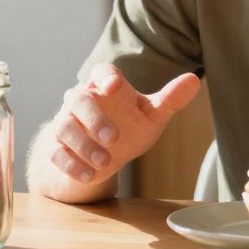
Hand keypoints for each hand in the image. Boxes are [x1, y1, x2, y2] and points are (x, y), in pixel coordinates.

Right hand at [47, 64, 200, 184]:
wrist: (102, 156)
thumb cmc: (129, 127)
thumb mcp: (151, 115)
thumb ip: (170, 99)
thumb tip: (194, 80)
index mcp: (104, 85)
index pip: (101, 71)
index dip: (106, 77)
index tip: (115, 86)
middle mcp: (80, 100)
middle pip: (78, 99)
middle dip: (94, 118)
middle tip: (114, 139)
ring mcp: (64, 122)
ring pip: (64, 126)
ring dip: (83, 145)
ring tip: (105, 163)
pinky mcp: (55, 146)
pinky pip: (55, 152)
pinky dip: (70, 164)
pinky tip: (89, 176)